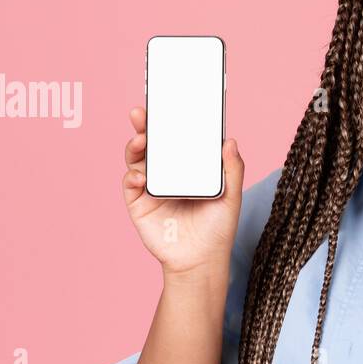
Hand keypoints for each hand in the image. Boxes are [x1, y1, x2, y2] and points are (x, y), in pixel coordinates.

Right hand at [121, 106, 244, 277]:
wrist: (200, 261)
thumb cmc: (217, 228)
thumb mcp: (231, 197)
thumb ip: (232, 170)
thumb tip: (230, 141)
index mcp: (188, 166)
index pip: (177, 137)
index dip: (171, 120)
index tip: (168, 102)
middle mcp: (167, 171)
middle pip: (153, 142)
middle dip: (145, 125)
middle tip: (142, 113)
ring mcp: (151, 186)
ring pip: (137, 158)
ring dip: (136, 146)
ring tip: (141, 140)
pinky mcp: (138, 203)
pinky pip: (130, 183)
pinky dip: (132, 175)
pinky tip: (140, 175)